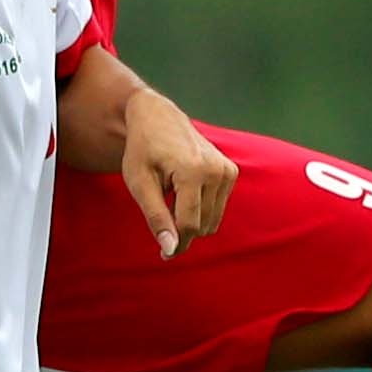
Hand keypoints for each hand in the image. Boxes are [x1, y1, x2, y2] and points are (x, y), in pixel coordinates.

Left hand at [121, 88, 236, 258]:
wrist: (158, 116)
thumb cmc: (142, 150)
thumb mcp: (140, 184)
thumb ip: (156, 217)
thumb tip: (170, 249)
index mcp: (193, 171)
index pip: (189, 225)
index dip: (175, 244)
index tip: (163, 255)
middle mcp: (216, 171)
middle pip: (203, 226)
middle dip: (182, 231)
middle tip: (160, 218)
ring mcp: (227, 171)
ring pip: (212, 222)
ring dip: (191, 219)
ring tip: (170, 197)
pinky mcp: (231, 172)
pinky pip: (217, 209)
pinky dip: (200, 208)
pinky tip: (184, 190)